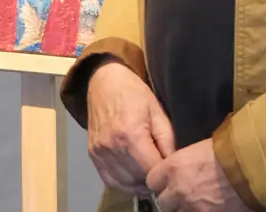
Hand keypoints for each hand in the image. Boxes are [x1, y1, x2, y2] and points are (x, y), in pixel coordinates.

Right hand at [85, 60, 174, 194]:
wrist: (104, 82)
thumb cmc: (134, 94)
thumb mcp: (158, 113)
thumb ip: (167, 142)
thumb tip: (173, 167)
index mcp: (130, 135)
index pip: (153, 170)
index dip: (166, 174)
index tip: (173, 170)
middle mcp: (111, 147)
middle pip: (139, 179)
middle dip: (154, 179)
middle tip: (163, 171)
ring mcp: (99, 152)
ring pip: (125, 183)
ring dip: (140, 183)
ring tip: (150, 173)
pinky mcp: (92, 154)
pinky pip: (109, 180)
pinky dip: (124, 184)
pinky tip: (134, 177)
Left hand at [145, 140, 248, 210]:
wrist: (253, 168)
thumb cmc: (229, 150)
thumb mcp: (199, 149)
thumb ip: (184, 161)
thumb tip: (182, 166)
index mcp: (173, 168)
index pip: (152, 180)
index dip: (160, 181)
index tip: (167, 181)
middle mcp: (178, 190)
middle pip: (163, 201)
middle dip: (171, 198)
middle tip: (183, 194)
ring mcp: (193, 207)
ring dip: (185, 207)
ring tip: (198, 201)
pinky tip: (211, 206)